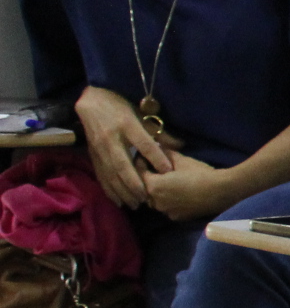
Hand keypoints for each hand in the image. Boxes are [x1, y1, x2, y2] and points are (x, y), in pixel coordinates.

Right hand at [72, 86, 170, 209]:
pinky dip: (109, 189)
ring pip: (111, 174)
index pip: (144, 144)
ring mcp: (100, 148)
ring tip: (135, 204)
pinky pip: (101, 175)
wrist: (91, 102)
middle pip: (124, 165)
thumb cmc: (120, 107)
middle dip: (135, 184)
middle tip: (147, 198)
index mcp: (127, 125)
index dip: (156, 158)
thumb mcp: (141, 115)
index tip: (168, 172)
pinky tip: (118, 200)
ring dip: (122, 191)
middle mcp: (112, 138)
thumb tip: (181, 145)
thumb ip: (159, 132)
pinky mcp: (92, 155)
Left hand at [141, 157, 242, 223]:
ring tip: (166, 183)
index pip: (138, 172)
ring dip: (157, 192)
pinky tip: (178, 194)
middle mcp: (155, 201)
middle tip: (154, 169)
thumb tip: (157, 147)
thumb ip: (165, 153)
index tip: (143, 156)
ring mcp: (165, 211)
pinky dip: (168, 201)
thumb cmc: (200, 174)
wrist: (221, 192)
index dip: (140, 163)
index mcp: (153, 186)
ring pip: (154, 200)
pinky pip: (166, 208)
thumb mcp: (181, 160)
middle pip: (144, 188)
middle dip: (147, 179)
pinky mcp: (176, 217)